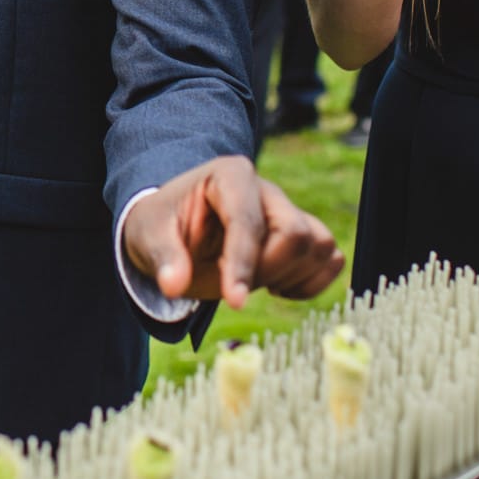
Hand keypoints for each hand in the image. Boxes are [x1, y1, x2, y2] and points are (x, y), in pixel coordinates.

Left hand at [122, 157, 342, 309]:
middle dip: (266, 271)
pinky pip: (330, 257)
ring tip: (251, 281)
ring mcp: (289, 210)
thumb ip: (163, 259)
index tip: (234, 302)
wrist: (174, 229)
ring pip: (319, 246)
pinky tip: (276, 286)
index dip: (243, 264)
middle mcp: (266, 189)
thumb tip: (174, 286)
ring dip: (288, 276)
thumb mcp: (148, 237)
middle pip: (295, 234)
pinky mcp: (303, 232)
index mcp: (229, 176)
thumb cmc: (161, 227)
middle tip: (231, 285)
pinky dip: (310, 281)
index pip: (248, 221)